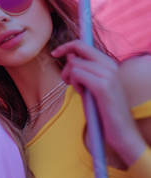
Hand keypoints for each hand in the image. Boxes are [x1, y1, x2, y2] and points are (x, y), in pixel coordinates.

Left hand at [52, 40, 145, 164]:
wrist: (122, 132)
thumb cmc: (104, 111)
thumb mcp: (92, 86)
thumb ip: (84, 70)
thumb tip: (69, 55)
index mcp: (110, 64)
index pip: (85, 44)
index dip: (67, 45)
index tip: (55, 52)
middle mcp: (111, 65)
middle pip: (78, 48)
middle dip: (65, 62)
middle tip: (66, 80)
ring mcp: (108, 74)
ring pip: (75, 63)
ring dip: (70, 77)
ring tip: (79, 91)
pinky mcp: (103, 85)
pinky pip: (77, 73)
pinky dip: (74, 83)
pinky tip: (82, 94)